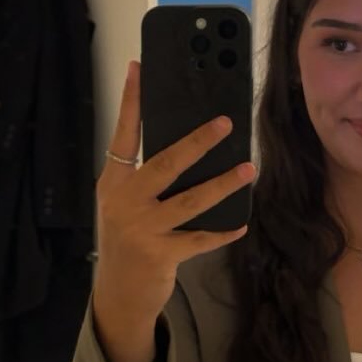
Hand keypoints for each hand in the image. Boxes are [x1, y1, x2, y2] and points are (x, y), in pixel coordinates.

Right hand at [92, 60, 254, 329]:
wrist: (119, 293)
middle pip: (165, 165)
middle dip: (197, 142)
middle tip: (225, 123)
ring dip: (222, 184)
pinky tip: (240, 224)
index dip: (132, 102)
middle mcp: (124, 202)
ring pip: (189, 200)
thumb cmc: (128, 240)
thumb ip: (145, 178)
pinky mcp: (160, 254)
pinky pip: (199, 238)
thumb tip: (189, 146)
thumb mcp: (125, 204)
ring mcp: (142, 229)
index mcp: (113, 183)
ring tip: (247, 168)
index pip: (124, 136)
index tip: (139, 68)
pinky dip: (222, 231)